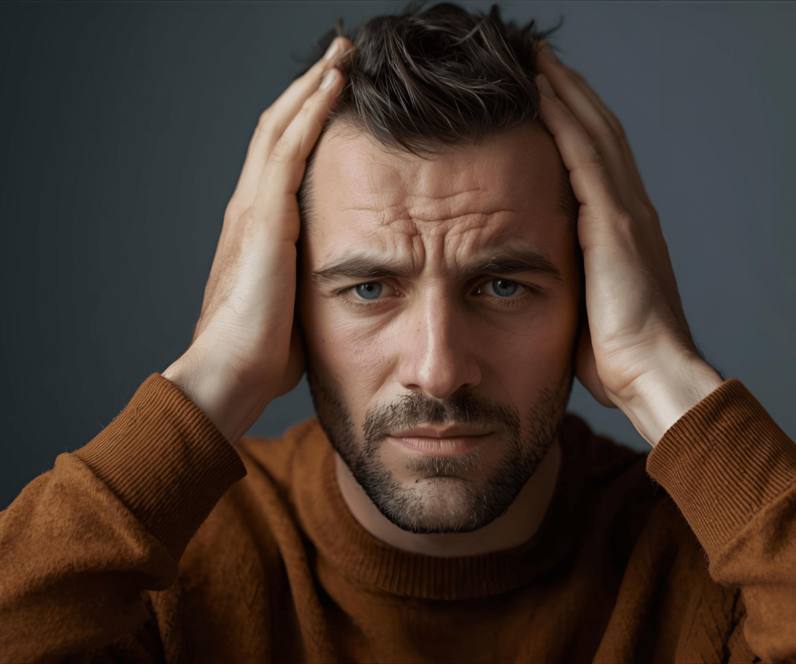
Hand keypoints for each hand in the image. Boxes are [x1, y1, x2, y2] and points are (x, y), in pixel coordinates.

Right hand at [164, 37, 352, 441]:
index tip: (335, 95)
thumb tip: (345, 282)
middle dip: (310, 89)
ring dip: (312, 87)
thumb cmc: (263, 352)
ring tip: (341, 54)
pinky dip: (310, 112)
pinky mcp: (263, 218)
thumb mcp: (294, 304)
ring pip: (282, 127)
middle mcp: (250, 207)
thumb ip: (311, 278)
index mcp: (258, 227)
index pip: (282, 157)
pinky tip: (333, 85)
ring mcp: (253, 208)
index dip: (306, 121)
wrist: (231, 372)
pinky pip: (288, 150)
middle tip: (340, 57)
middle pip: (279, 129)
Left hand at [535, 42, 708, 413]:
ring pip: (595, 134)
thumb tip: (544, 275)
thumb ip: (576, 277)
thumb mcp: (592, 306)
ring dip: (567, 94)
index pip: (601, 161)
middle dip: (572, 93)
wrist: (652, 376)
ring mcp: (626, 214)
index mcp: (626, 231)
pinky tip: (542, 96)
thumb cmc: (619, 356)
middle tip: (541, 61)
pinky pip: (585, 159)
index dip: (577, 123)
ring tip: (538, 61)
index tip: (548, 96)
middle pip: (601, 134)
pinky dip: (565, 123)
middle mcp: (631, 211)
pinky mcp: (614, 225)